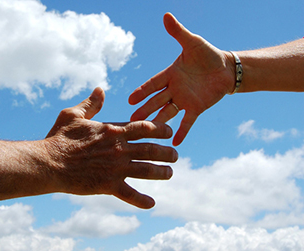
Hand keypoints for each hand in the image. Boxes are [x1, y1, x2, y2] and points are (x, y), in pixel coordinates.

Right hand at [44, 87, 177, 208]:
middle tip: (175, 155)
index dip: (160, 129)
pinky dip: (142, 200)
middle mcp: (119, 149)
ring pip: (147, 170)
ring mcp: (116, 168)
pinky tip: (152, 203)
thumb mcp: (73, 115)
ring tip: (170, 173)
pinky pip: (129, 194)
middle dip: (167, 152)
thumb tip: (100, 89)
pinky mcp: (108, 185)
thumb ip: (91, 103)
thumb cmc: (59, 137)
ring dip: (162, 172)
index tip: (169, 132)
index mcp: (112, 131)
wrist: (48, 163)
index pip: (144, 128)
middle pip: (151, 149)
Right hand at [129, 13, 234, 145]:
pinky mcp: (196, 108)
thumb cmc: (208, 54)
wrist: (226, 68)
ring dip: (157, 122)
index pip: (153, 84)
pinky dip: (182, 131)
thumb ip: (178, 32)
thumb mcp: (192, 42)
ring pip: (167, 112)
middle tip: (131, 120)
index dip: (142, 91)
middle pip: (156, 101)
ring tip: (147, 133)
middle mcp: (174, 89)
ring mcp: (184, 100)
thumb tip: (166, 15)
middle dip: (144, 110)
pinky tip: (175, 142)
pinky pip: (187, 121)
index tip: (130, 99)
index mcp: (170, 74)